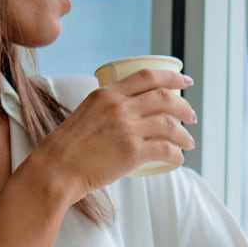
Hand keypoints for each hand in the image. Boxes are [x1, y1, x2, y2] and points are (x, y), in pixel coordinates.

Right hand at [31, 69, 197, 194]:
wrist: (55, 169)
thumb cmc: (67, 147)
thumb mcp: (86, 114)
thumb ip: (108, 109)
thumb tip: (130, 113)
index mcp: (107, 94)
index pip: (148, 76)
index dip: (173, 77)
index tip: (186, 81)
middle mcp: (119, 107)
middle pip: (165, 98)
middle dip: (184, 106)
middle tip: (191, 116)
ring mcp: (127, 129)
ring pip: (170, 124)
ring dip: (184, 134)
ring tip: (188, 142)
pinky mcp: (132, 152)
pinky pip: (165, 149)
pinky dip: (176, 154)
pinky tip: (178, 158)